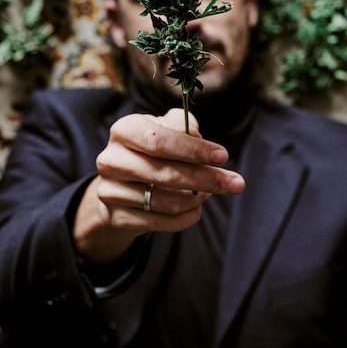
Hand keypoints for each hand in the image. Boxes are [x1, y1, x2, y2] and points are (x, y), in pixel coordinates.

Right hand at [73, 108, 244, 263]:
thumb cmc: (151, 149)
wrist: (120, 183)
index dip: (193, 150)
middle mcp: (111, 160)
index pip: (159, 140)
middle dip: (206, 179)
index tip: (223, 156)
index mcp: (124, 130)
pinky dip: (187, 217)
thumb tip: (199, 139)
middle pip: (165, 173)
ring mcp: (110, 191)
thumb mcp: (165, 128)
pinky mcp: (116, 217)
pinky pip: (160, 222)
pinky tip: (197, 208)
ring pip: (165, 201)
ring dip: (197, 199)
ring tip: (210, 193)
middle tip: (236, 183)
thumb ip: (183, 125)